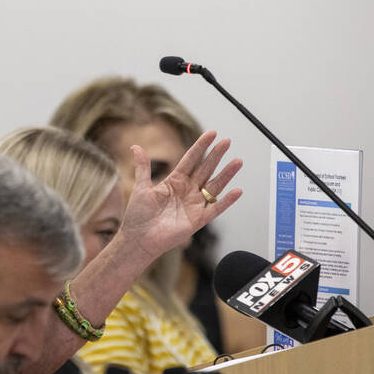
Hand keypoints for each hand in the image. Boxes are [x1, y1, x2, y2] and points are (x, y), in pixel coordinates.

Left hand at [119, 130, 242, 260]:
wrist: (138, 239)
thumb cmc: (138, 216)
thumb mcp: (141, 187)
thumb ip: (143, 167)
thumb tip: (136, 147)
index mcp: (174, 181)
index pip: (191, 160)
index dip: (201, 147)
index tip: (211, 133)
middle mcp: (187, 191)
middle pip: (205, 169)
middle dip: (216, 155)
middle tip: (227, 141)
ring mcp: (194, 205)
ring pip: (214, 186)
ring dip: (226, 174)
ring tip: (237, 161)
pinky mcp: (197, 220)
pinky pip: (215, 209)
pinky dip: (227, 201)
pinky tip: (238, 191)